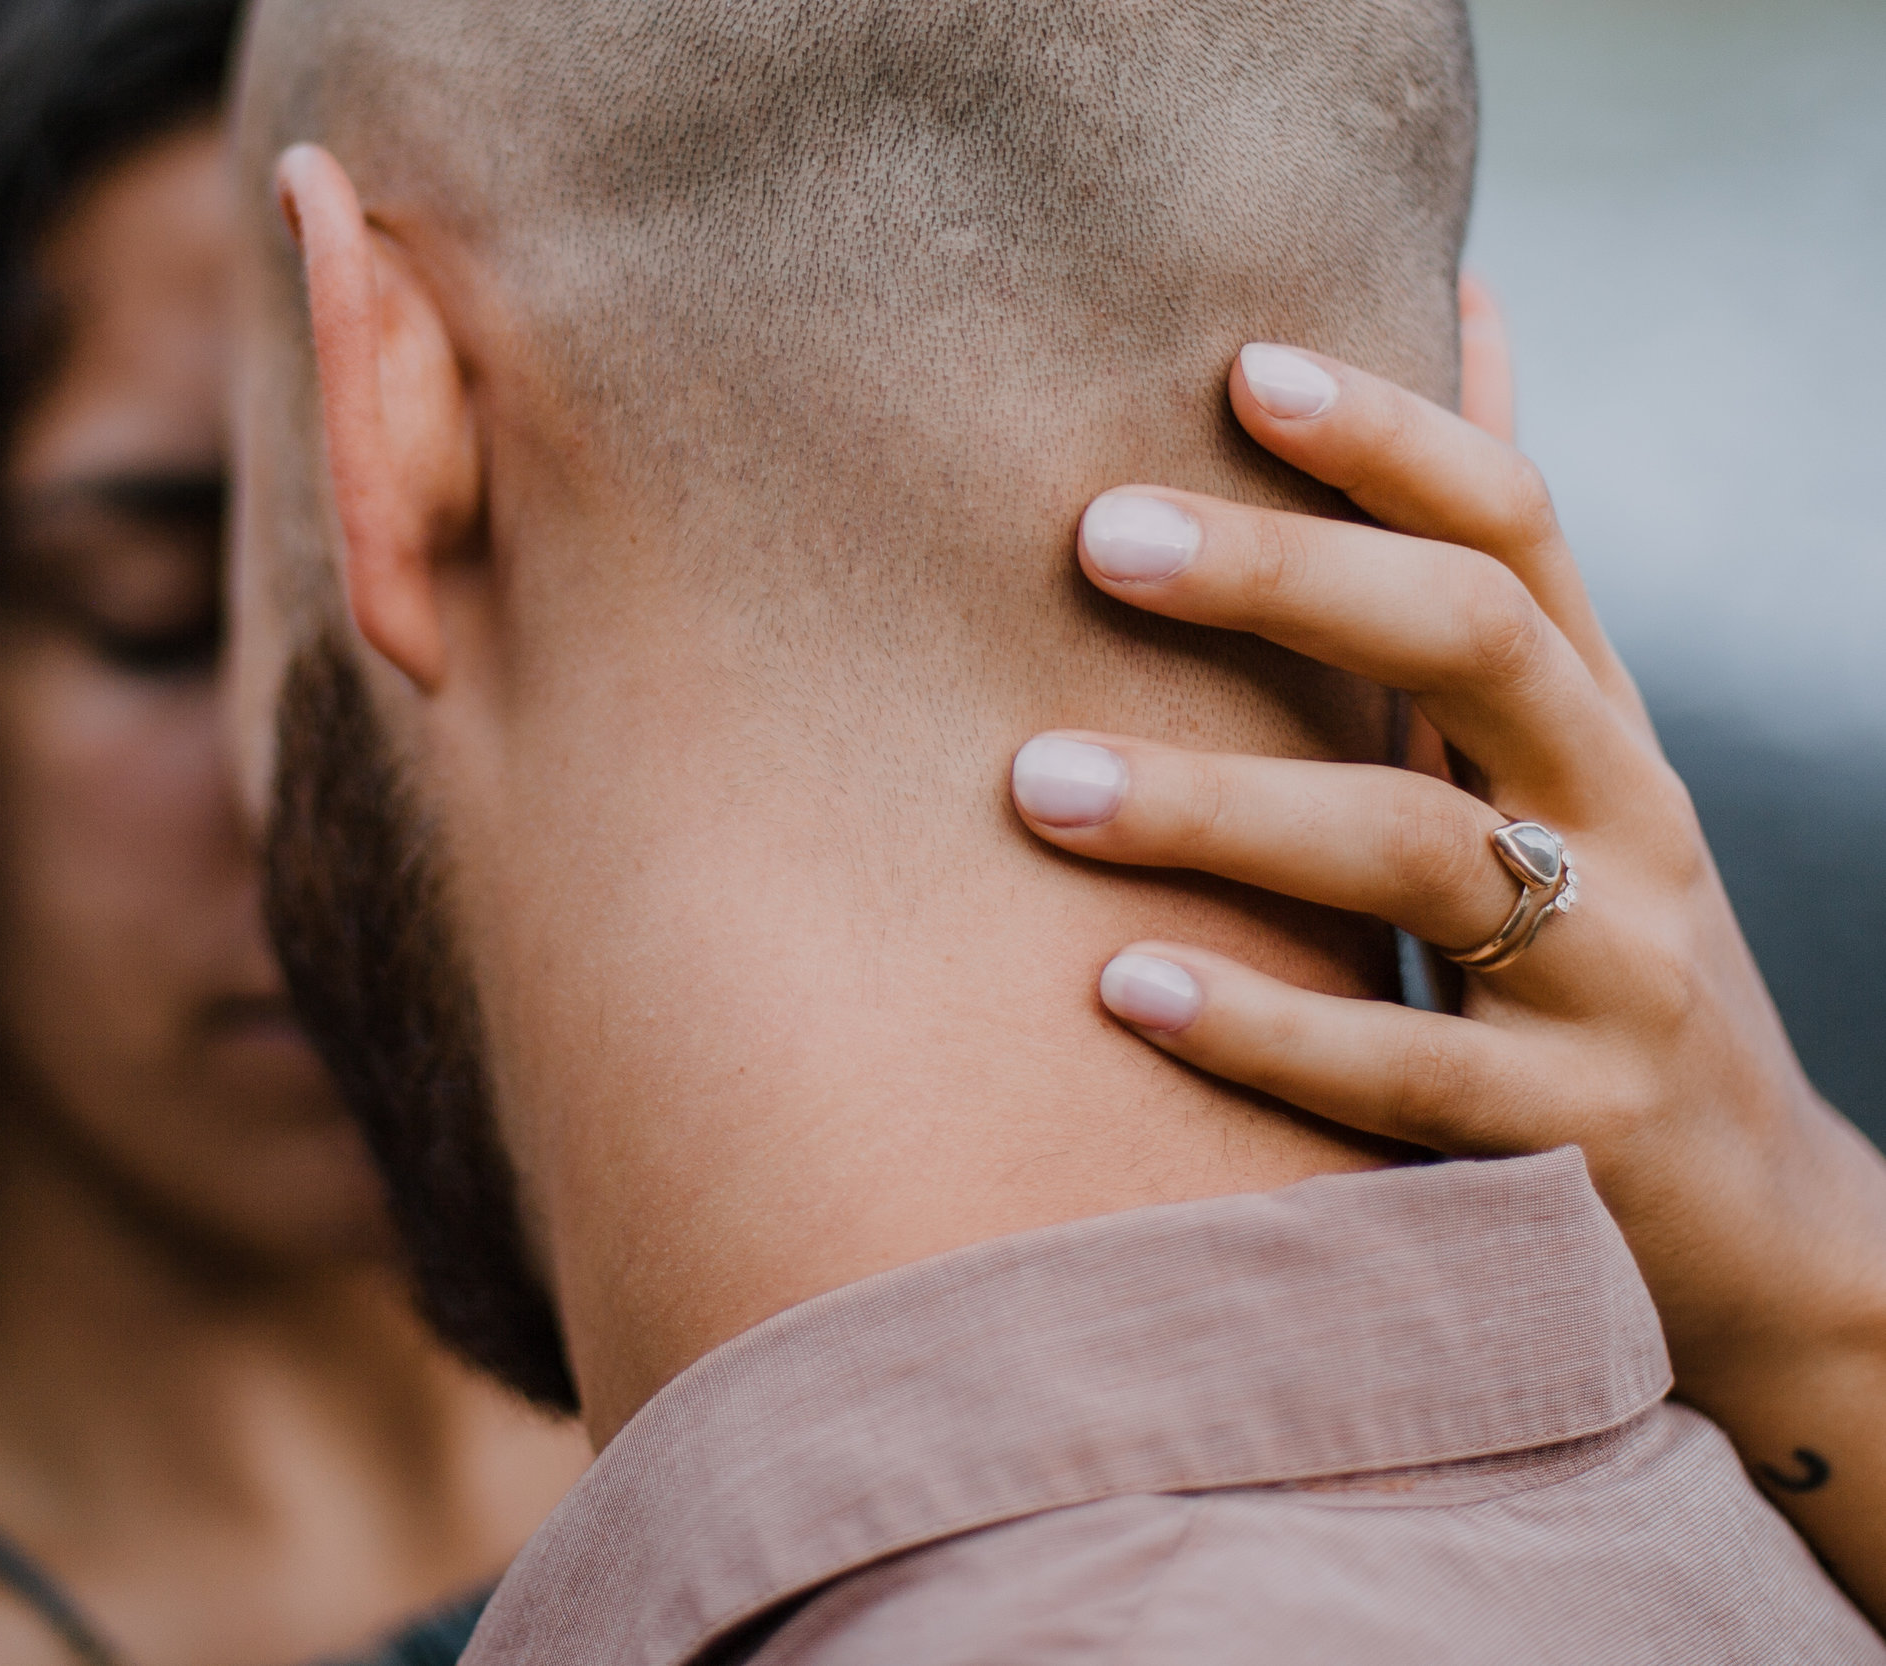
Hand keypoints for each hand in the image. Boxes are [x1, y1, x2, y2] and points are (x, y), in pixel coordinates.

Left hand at [1008, 326, 1885, 1617]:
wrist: (1753, 1221)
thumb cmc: (1596, 951)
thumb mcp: (1561, 771)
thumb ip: (1495, 579)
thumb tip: (1471, 310)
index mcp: (1599, 722)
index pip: (1519, 528)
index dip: (1395, 435)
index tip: (1239, 366)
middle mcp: (1625, 821)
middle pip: (1475, 642)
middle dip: (1285, 578)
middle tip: (1093, 538)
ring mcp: (1614, 979)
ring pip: (1422, 854)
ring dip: (1218, 812)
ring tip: (1038, 783)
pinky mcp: (1573, 1138)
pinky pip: (1407, 1069)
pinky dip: (1262, 1024)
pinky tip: (1118, 987)